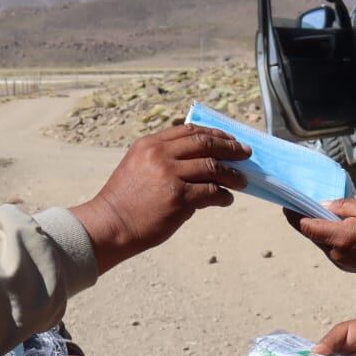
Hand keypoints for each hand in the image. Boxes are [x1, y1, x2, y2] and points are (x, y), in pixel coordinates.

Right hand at [70, 124, 249, 273]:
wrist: (111, 225)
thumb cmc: (125, 201)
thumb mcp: (137, 166)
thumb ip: (163, 158)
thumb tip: (200, 159)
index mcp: (150, 144)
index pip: (189, 131)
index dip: (214, 134)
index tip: (229, 138)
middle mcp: (160, 155)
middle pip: (205, 144)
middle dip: (230, 148)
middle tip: (245, 154)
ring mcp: (170, 176)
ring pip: (213, 167)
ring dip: (232, 174)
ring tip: (242, 180)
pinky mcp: (179, 198)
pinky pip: (211, 192)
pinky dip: (223, 195)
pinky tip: (226, 199)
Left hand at [288, 199, 355, 284]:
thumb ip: (341, 206)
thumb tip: (322, 206)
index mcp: (340, 238)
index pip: (306, 227)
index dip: (294, 215)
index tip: (286, 204)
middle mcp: (336, 253)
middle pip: (311, 235)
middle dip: (304, 220)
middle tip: (301, 204)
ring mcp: (340, 262)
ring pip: (320, 243)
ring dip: (317, 230)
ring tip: (321, 214)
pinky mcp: (346, 267)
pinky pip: (330, 250)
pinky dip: (328, 238)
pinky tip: (336, 228)